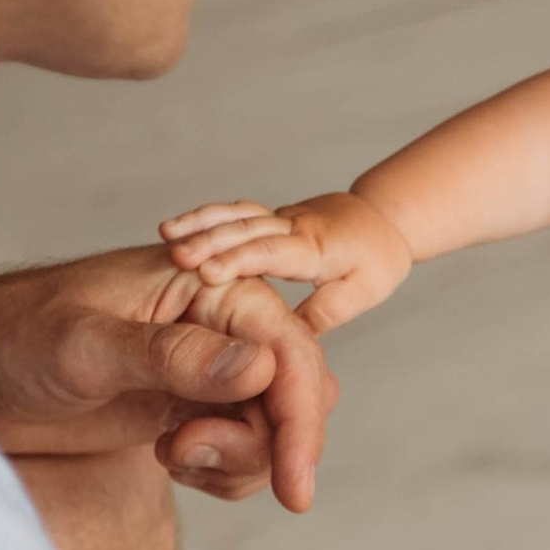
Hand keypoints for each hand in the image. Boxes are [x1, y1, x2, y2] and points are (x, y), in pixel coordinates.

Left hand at [0, 243, 336, 511]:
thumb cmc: (11, 336)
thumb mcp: (84, 347)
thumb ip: (170, 357)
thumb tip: (258, 367)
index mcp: (209, 287)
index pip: (290, 352)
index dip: (301, 420)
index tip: (293, 486)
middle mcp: (220, 324)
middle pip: (295, 395)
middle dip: (265, 444)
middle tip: (186, 458)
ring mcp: (207, 369)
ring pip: (273, 429)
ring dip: (237, 461)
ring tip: (167, 455)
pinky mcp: (189, 408)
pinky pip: (242, 449)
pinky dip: (221, 471)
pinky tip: (167, 459)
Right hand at [158, 191, 412, 332]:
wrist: (383, 218)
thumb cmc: (375, 260)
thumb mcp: (361, 291)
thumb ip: (325, 311)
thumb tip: (291, 337)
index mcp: (315, 247)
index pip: (272, 251)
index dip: (239, 260)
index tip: (206, 274)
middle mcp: (294, 226)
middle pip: (248, 228)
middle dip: (210, 240)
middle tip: (175, 257)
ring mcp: (280, 218)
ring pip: (238, 215)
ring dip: (201, 223)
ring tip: (166, 234)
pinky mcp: (271, 217)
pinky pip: (236, 212)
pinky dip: (207, 217)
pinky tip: (176, 230)